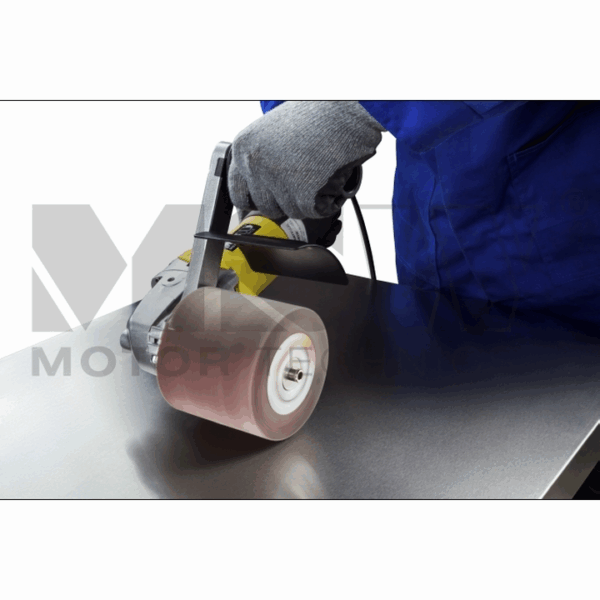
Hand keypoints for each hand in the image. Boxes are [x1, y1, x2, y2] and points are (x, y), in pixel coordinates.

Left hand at [228, 101, 384, 219]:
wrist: (344, 110)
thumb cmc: (315, 115)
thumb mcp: (273, 131)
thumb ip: (261, 159)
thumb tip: (259, 187)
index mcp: (244, 148)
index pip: (238, 193)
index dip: (257, 198)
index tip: (267, 199)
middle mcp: (256, 166)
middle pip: (266, 207)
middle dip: (285, 199)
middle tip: (303, 178)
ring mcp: (278, 182)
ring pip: (292, 211)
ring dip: (308, 199)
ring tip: (318, 170)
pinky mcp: (303, 196)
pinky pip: (315, 211)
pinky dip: (327, 199)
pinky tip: (329, 176)